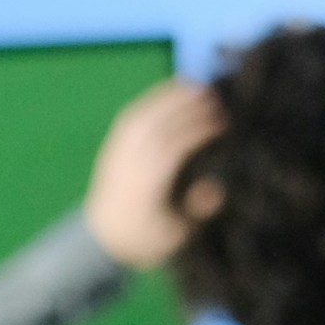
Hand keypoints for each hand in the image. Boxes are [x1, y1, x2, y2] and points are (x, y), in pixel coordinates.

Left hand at [85, 77, 223, 268]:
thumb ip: (195, 211)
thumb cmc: (146, 239)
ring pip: (142, 118)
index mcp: (146, 188)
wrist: (103, 239)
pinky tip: (169, 93)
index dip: (197, 133)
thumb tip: (214, 188)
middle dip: (186, 109)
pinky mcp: (113, 148)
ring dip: (168, 98)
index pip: (172, 151)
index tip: (222, 123)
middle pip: (157, 128)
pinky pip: (130, 119)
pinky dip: (151, 102)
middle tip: (214, 97)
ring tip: (194, 86)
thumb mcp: (176, 235)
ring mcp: (117, 155)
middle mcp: (129, 166)